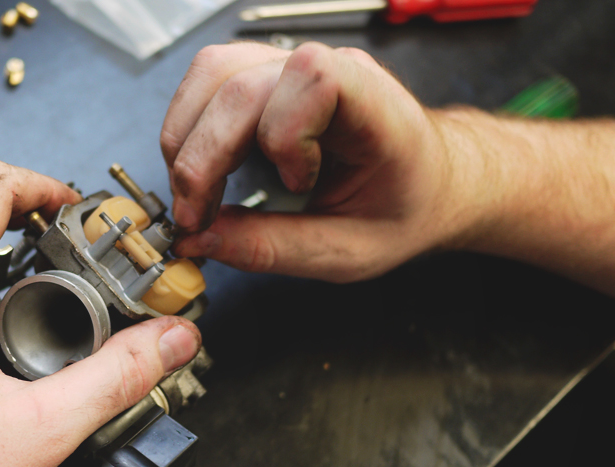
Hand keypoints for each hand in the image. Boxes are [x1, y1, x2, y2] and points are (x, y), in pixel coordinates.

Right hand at [162, 42, 471, 282]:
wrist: (427, 182)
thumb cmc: (403, 206)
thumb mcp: (349, 251)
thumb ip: (273, 248)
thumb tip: (200, 241)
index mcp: (373, 106)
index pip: (314, 77)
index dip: (285, 134)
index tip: (291, 186)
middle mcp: (330, 70)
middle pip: (239, 84)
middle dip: (203, 158)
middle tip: (196, 220)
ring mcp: (291, 67)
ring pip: (212, 74)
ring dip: (186, 139)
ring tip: (195, 195)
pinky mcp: (265, 76)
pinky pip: (209, 83)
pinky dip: (190, 129)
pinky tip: (203, 171)